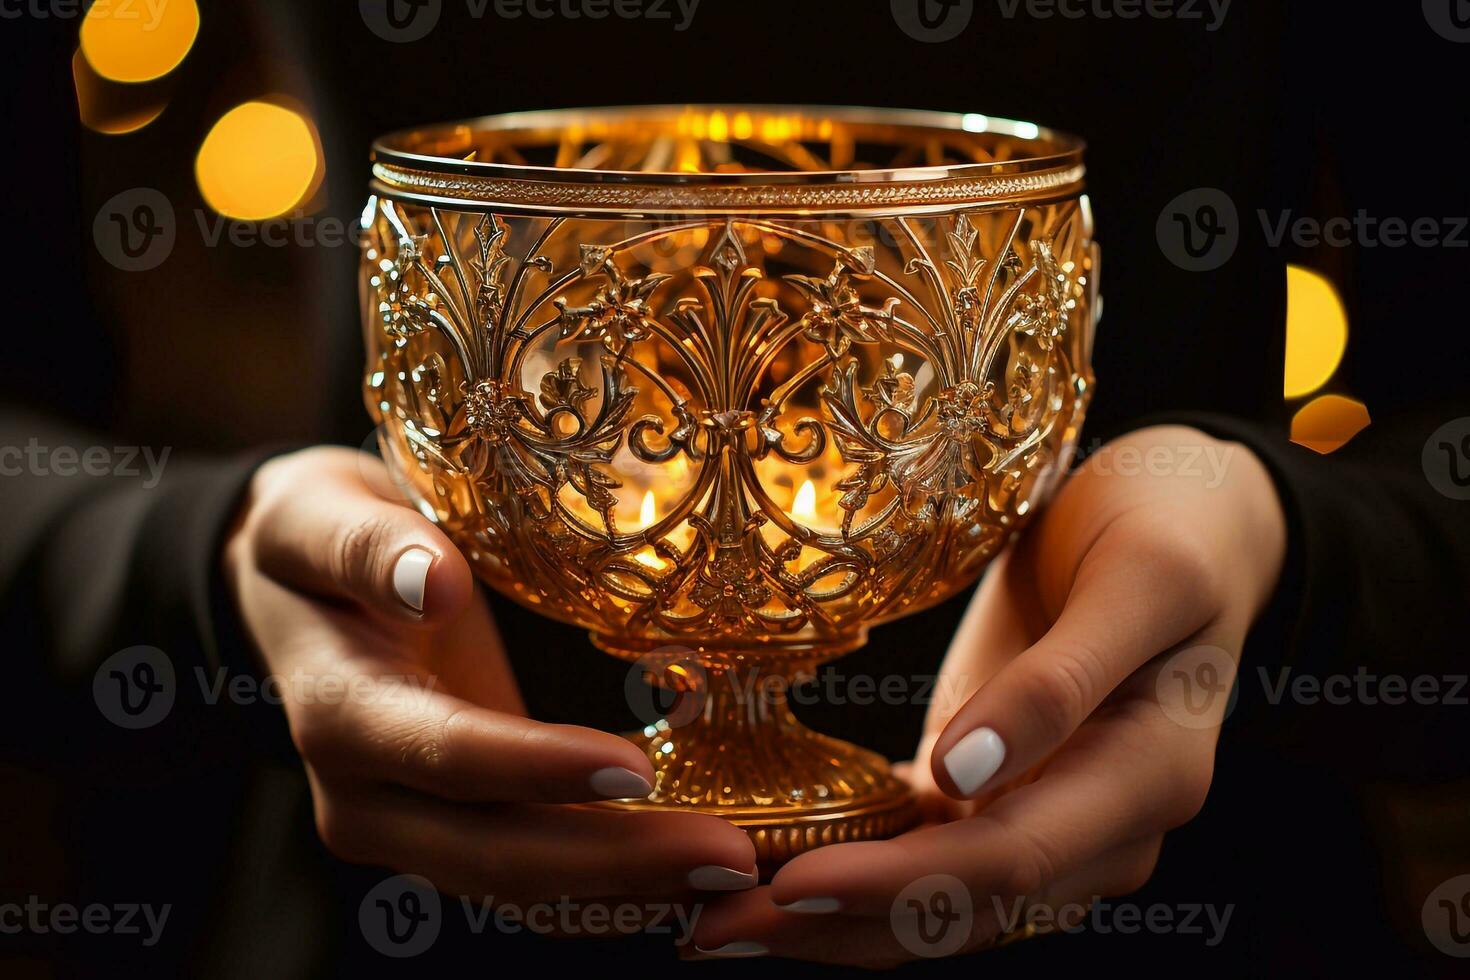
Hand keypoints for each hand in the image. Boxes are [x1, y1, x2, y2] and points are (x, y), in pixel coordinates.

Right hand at [224, 447, 757, 908]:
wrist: (295, 587)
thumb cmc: (315, 534)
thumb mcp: (318, 513)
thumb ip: (368, 546)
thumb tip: (438, 583)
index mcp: (339, 712)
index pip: (447, 757)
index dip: (536, 768)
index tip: (636, 766)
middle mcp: (367, 796)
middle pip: (495, 854)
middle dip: (616, 864)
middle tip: (731, 858)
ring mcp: (411, 828)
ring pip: (522, 887)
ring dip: (630, 890)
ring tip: (737, 875)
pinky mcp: (454, 831)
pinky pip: (533, 882)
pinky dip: (611, 891)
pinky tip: (692, 877)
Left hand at [686, 426, 1285, 963]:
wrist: (1192, 521)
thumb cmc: (1169, 530)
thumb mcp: (1136, 582)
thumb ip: (1059, 684)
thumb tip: (964, 777)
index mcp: (1147, 780)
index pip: (1008, 860)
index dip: (896, 882)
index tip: (789, 882)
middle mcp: (1105, 830)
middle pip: (960, 908)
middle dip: (836, 924)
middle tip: (711, 929)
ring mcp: (1056, 822)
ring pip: (937, 905)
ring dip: (832, 918)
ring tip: (718, 920)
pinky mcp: (1007, 799)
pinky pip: (929, 857)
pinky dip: (855, 872)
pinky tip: (774, 868)